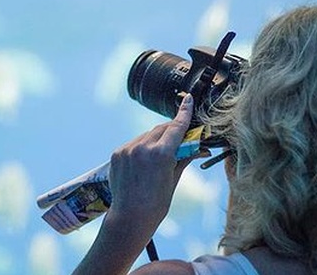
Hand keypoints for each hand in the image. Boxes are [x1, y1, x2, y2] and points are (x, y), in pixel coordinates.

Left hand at [107, 93, 193, 231]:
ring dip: (156, 139)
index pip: (176, 127)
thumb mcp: (174, 179)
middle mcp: (142, 147)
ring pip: (147, 136)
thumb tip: (199, 148)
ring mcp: (127, 149)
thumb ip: (184, 158)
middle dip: (172, 130)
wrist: (130, 216)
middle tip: (182, 137)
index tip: (189, 100)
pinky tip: (145, 161)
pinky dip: (142, 147)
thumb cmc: (157, 203)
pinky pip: (134, 143)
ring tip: (161, 155)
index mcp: (160, 154)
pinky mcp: (117, 153)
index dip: (184, 113)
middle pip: (161, 129)